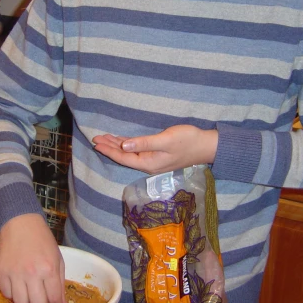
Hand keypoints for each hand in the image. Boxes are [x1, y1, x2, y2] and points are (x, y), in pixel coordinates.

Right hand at [0, 213, 65, 302]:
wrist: (21, 223)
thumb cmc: (42, 240)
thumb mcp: (57, 258)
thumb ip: (60, 283)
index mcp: (49, 269)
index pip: (53, 299)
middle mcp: (32, 273)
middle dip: (41, 302)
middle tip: (40, 294)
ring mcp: (15, 273)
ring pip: (20, 302)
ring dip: (26, 298)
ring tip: (28, 287)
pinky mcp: (1, 272)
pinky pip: (6, 294)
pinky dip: (12, 292)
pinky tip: (17, 282)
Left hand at [92, 125, 217, 174]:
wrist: (206, 146)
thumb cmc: (187, 141)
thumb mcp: (165, 140)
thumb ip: (144, 143)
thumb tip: (124, 146)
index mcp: (148, 162)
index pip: (123, 157)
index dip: (109, 150)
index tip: (97, 142)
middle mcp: (148, 164)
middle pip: (124, 156)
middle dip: (110, 147)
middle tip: (96, 138)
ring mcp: (153, 160)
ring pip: (130, 154)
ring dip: (117, 146)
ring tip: (104, 138)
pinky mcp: (157, 155)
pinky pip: (137, 151)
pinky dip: (128, 145)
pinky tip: (122, 140)